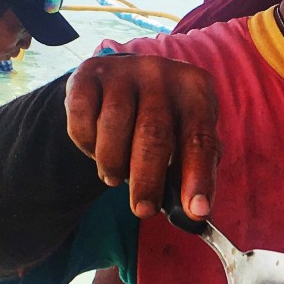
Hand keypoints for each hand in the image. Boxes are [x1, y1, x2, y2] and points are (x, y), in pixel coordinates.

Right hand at [64, 53, 218, 220]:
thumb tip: (194, 213)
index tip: (196, 211)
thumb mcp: (186, 134)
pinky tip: (96, 148)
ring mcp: (123, 70)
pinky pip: (82, 120)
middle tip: (143, 209)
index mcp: (195, 88)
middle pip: (154, 134)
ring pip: (113, 128)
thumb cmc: (162, 118)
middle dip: (148, 180)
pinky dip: (87, 145)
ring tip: (114, 177)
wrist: (121, 80)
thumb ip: (193, 170)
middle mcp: (161, 71)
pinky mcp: (88, 74)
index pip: (200, 138)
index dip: (198, 177)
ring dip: (112, 163)